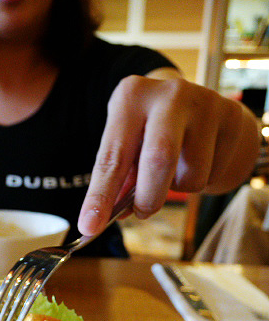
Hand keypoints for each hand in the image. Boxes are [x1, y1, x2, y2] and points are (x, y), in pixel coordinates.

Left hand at [78, 75, 259, 235]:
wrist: (200, 104)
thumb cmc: (152, 129)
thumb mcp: (128, 143)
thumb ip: (118, 178)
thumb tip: (102, 219)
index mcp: (130, 96)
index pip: (113, 156)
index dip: (101, 196)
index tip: (90, 226)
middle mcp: (168, 94)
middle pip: (159, 159)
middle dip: (148, 198)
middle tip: (141, 212)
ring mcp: (204, 102)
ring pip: (190, 176)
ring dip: (177, 190)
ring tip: (174, 172)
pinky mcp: (231, 118)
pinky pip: (213, 173)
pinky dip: (202, 181)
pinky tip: (199, 160)